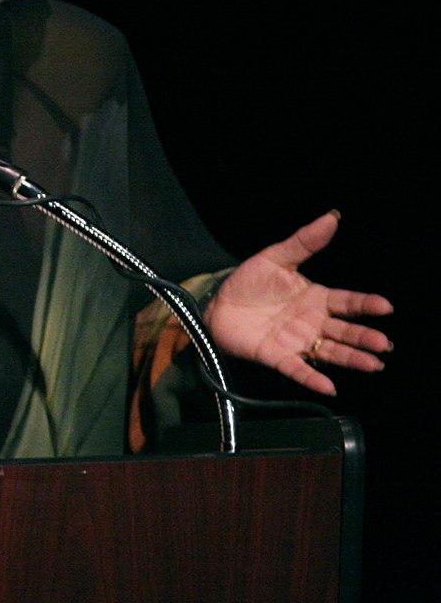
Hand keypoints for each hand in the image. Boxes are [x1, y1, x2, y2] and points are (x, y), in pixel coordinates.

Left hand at [203, 211, 392, 395]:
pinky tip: (329, 386)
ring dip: (350, 358)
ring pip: (329, 351)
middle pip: (344, 330)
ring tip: (373, 363)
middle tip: (383, 343)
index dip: (365, 304)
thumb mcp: (275, 257)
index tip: (385, 306)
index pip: (347, 302)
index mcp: (315, 298)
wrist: (217, 304)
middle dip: (364, 337)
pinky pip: (296, 368)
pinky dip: (311, 377)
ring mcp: (296, 341)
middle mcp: (312, 322)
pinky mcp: (276, 356)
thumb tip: (331, 217)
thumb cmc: (249, 282)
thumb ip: (304, 241)